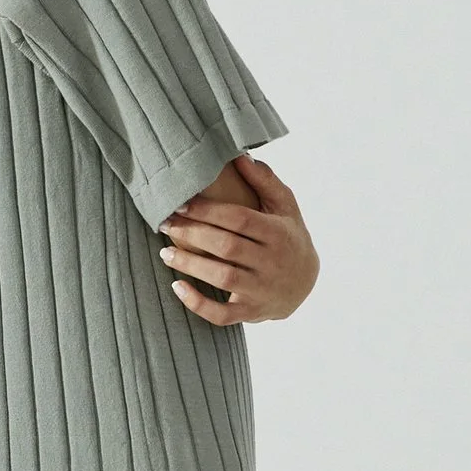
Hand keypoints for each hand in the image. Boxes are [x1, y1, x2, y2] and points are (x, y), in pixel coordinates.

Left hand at [157, 151, 318, 325]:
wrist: (305, 283)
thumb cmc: (288, 236)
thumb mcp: (285, 206)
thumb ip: (264, 180)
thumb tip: (239, 155)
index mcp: (278, 233)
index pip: (239, 220)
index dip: (208, 211)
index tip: (182, 204)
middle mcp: (271, 263)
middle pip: (227, 247)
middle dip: (192, 234)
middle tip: (165, 224)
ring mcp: (261, 290)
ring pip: (222, 279)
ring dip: (189, 265)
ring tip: (165, 253)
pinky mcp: (250, 313)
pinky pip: (221, 315)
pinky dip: (197, 304)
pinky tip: (177, 288)